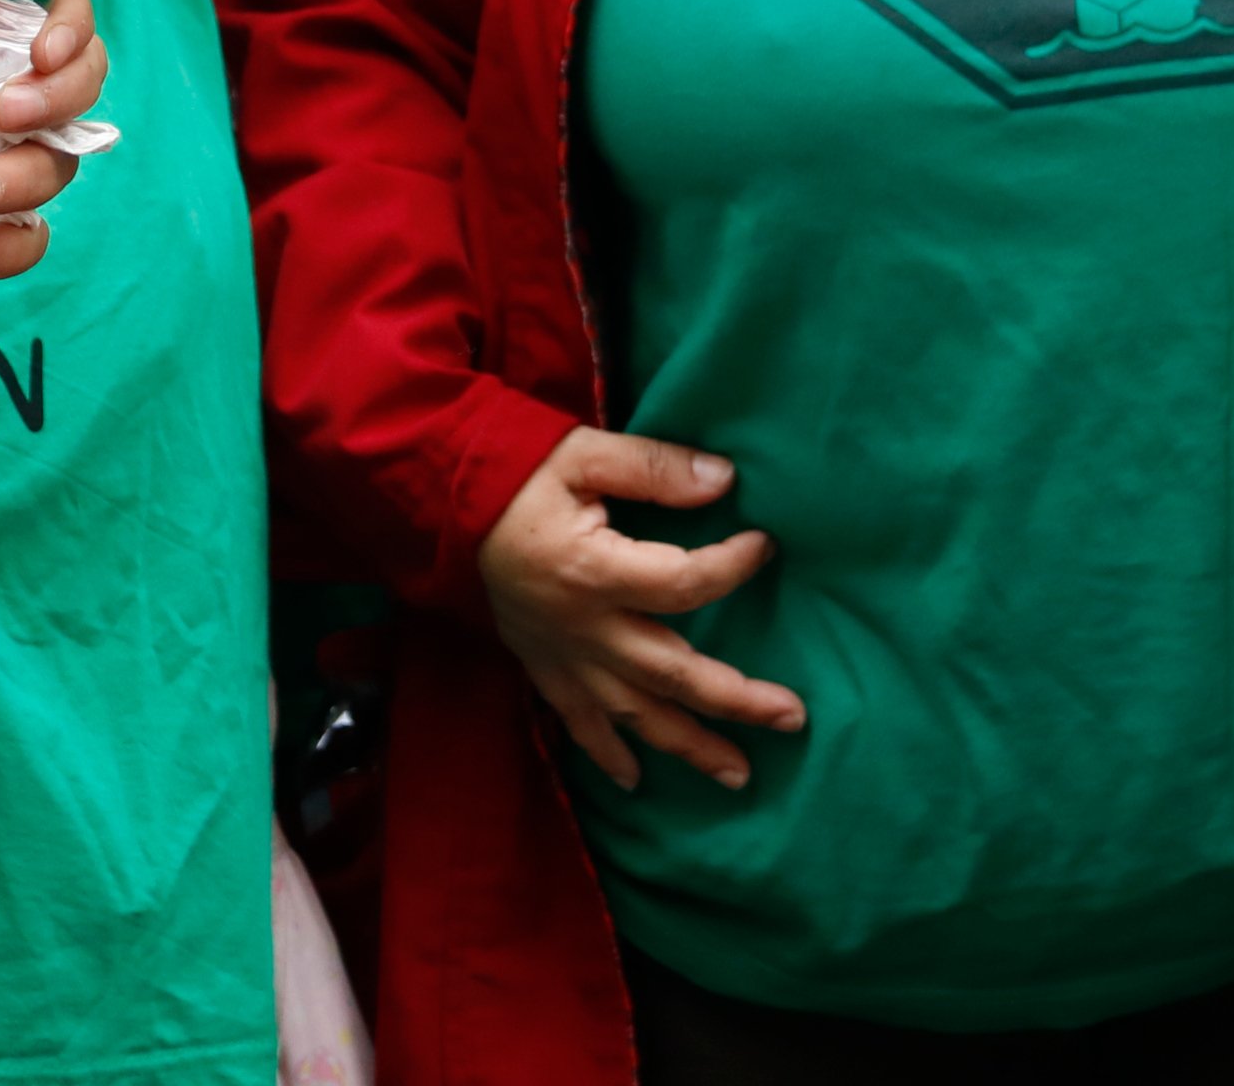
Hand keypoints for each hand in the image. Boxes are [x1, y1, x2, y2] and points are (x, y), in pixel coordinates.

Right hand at [479, 427, 809, 792]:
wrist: (442, 499)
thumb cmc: (518, 469)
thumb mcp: (586, 453)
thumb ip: (655, 468)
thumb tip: (725, 480)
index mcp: (595, 573)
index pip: (685, 584)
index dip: (733, 567)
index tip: (766, 546)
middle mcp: (583, 628)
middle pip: (672, 674)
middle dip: (736, 700)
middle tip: (792, 718)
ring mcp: (561, 655)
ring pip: (633, 714)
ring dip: (688, 745)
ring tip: (739, 773)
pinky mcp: (541, 664)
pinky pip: (578, 721)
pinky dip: (606, 754)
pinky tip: (637, 781)